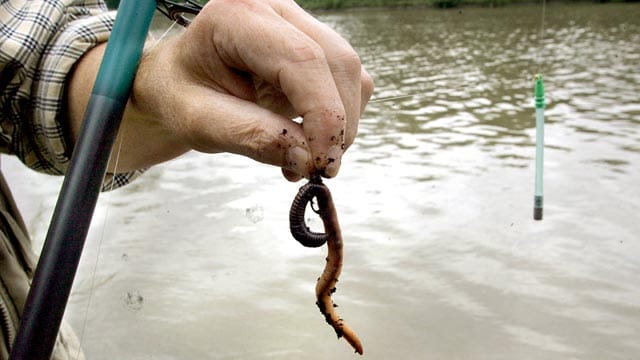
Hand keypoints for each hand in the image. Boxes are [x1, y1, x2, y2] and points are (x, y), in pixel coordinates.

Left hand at [121, 0, 372, 179]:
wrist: (179, 83)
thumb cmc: (180, 96)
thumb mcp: (199, 122)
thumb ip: (250, 136)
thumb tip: (307, 159)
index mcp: (238, 15)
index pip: (303, 59)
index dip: (323, 114)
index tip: (320, 163)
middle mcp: (277, 10)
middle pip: (338, 63)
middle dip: (337, 124)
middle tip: (318, 170)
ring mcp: (300, 25)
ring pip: (350, 74)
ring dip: (340, 125)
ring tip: (304, 158)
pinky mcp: (316, 47)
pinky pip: (348, 83)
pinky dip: (337, 119)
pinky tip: (307, 140)